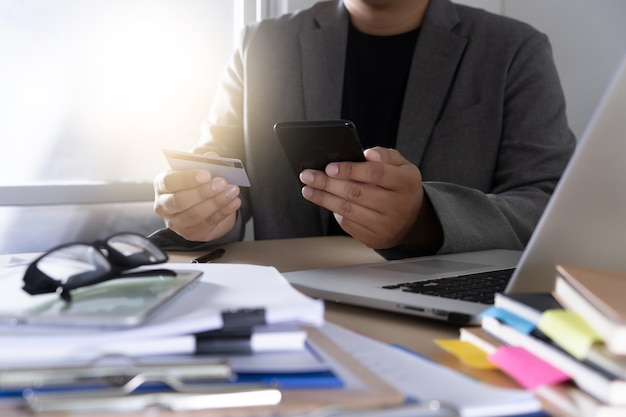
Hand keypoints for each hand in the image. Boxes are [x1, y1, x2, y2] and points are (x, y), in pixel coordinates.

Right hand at [153, 168, 240, 241]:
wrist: (201, 208)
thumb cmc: (196, 186)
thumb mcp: (198, 172)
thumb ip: (204, 163)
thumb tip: (212, 156)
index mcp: (162, 186)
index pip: (169, 182)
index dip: (187, 178)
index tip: (206, 174)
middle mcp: (164, 206)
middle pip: (180, 201)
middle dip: (203, 192)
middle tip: (222, 183)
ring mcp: (176, 223)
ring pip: (195, 214)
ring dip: (217, 202)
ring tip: (232, 191)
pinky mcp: (191, 233)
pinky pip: (209, 222)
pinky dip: (224, 211)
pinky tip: (234, 202)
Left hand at [299, 147, 431, 248]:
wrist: (413, 219)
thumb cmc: (401, 186)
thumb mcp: (401, 165)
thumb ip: (384, 155)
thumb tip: (367, 154)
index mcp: (406, 183)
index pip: (375, 174)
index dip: (350, 170)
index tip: (329, 167)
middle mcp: (398, 206)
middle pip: (356, 193)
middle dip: (327, 183)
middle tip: (308, 175)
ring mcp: (386, 226)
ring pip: (348, 210)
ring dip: (323, 198)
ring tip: (308, 189)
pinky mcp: (374, 239)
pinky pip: (348, 224)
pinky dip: (334, 212)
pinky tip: (326, 201)